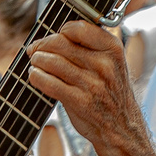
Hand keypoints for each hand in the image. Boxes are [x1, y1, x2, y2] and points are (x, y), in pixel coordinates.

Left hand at [24, 21, 145, 154]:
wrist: (121, 127)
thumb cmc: (110, 93)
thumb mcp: (112, 63)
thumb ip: (91, 47)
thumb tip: (56, 35)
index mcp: (113, 49)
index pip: (78, 28)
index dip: (61, 31)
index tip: (54, 37)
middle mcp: (104, 64)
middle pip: (60, 43)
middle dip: (42, 45)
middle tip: (34, 50)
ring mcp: (93, 84)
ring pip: (52, 62)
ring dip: (37, 60)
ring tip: (34, 62)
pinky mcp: (80, 101)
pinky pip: (50, 83)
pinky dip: (37, 77)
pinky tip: (34, 76)